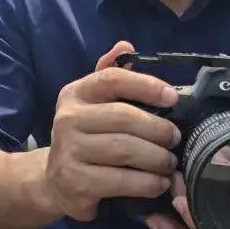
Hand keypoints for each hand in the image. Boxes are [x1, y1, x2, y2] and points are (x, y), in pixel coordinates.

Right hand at [40, 41, 182, 221]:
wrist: (54, 181)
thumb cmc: (85, 137)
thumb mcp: (93, 104)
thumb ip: (112, 75)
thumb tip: (126, 45)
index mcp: (75, 94)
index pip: (112, 79)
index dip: (146, 85)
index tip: (173, 97)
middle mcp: (68, 119)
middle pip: (124, 117)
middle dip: (159, 129)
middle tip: (175, 139)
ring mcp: (69, 151)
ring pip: (125, 149)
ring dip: (157, 158)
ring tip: (170, 163)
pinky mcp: (77, 182)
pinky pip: (122, 180)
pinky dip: (148, 183)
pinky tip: (159, 183)